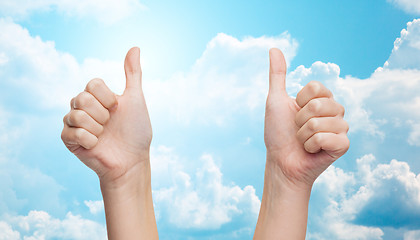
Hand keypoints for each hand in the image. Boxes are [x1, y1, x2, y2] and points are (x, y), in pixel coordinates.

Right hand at [61, 47, 151, 184]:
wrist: (132, 161)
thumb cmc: (136, 132)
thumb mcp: (135, 99)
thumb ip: (133, 74)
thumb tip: (135, 47)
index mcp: (97, 96)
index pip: (93, 84)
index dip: (108, 98)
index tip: (118, 109)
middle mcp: (83, 107)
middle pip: (82, 97)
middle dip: (102, 114)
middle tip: (110, 125)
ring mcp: (74, 123)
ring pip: (75, 114)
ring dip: (96, 128)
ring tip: (104, 136)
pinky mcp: (68, 140)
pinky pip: (72, 132)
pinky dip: (89, 140)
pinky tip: (96, 145)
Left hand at [264, 48, 348, 188]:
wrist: (280, 162)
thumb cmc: (278, 133)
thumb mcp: (276, 101)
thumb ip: (278, 75)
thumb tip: (274, 48)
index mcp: (322, 99)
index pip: (316, 87)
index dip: (299, 101)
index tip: (294, 112)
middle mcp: (335, 111)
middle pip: (319, 104)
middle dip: (299, 120)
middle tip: (297, 130)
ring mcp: (341, 128)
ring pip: (320, 122)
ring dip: (303, 135)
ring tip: (304, 142)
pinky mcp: (343, 145)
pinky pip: (329, 138)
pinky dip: (312, 146)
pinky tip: (312, 151)